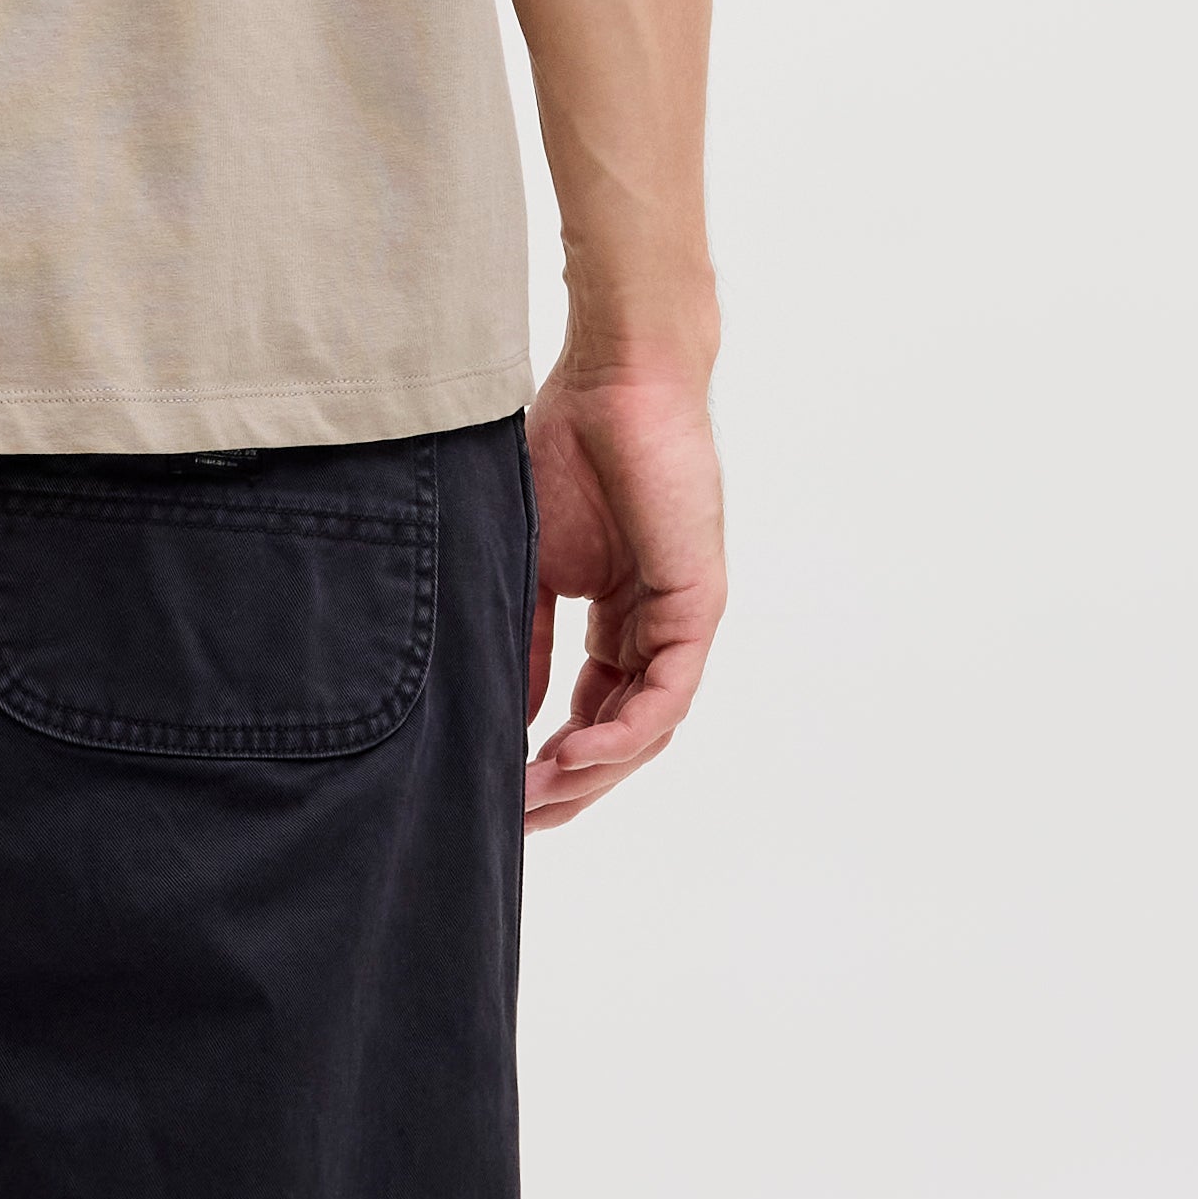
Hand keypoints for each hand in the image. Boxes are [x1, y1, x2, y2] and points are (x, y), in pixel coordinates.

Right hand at [520, 358, 724, 829]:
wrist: (613, 377)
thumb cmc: (567, 444)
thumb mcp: (528, 564)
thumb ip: (525, 640)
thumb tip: (510, 715)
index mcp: (617, 613)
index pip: (592, 709)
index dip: (549, 758)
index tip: (502, 795)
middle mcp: (655, 623)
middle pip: (622, 732)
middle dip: (570, 784)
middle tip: (517, 821)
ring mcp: (679, 616)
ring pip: (648, 725)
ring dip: (594, 771)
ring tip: (538, 796)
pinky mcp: (696, 601)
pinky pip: (668, 691)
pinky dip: (624, 731)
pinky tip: (576, 754)